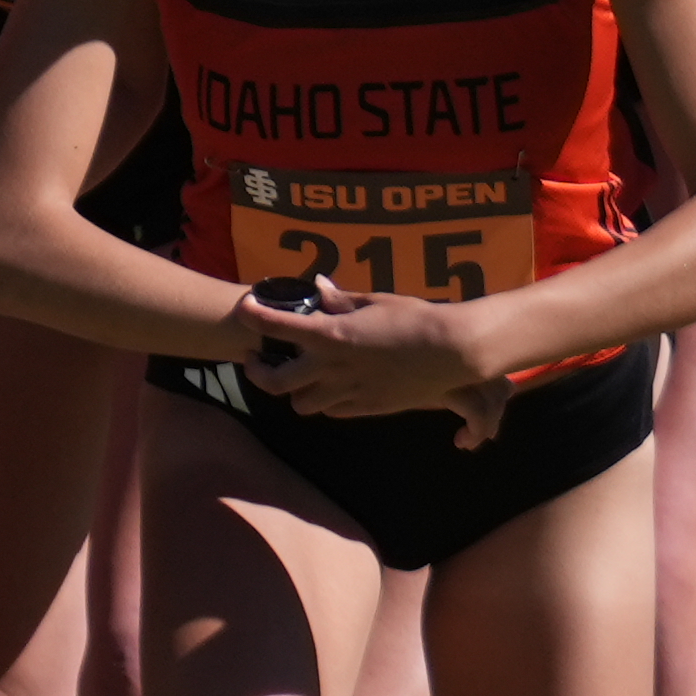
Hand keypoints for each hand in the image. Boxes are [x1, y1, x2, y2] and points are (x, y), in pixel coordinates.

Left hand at [233, 274, 509, 437]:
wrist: (451, 352)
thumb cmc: (415, 318)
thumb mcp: (375, 302)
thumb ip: (341, 300)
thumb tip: (318, 284)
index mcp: (330, 335)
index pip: (276, 327)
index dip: (253, 317)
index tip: (243, 309)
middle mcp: (332, 368)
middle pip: (275, 383)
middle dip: (258, 373)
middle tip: (256, 360)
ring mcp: (349, 392)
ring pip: (302, 404)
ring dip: (295, 391)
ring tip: (296, 375)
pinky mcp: (368, 408)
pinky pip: (333, 410)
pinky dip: (325, 401)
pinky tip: (330, 386)